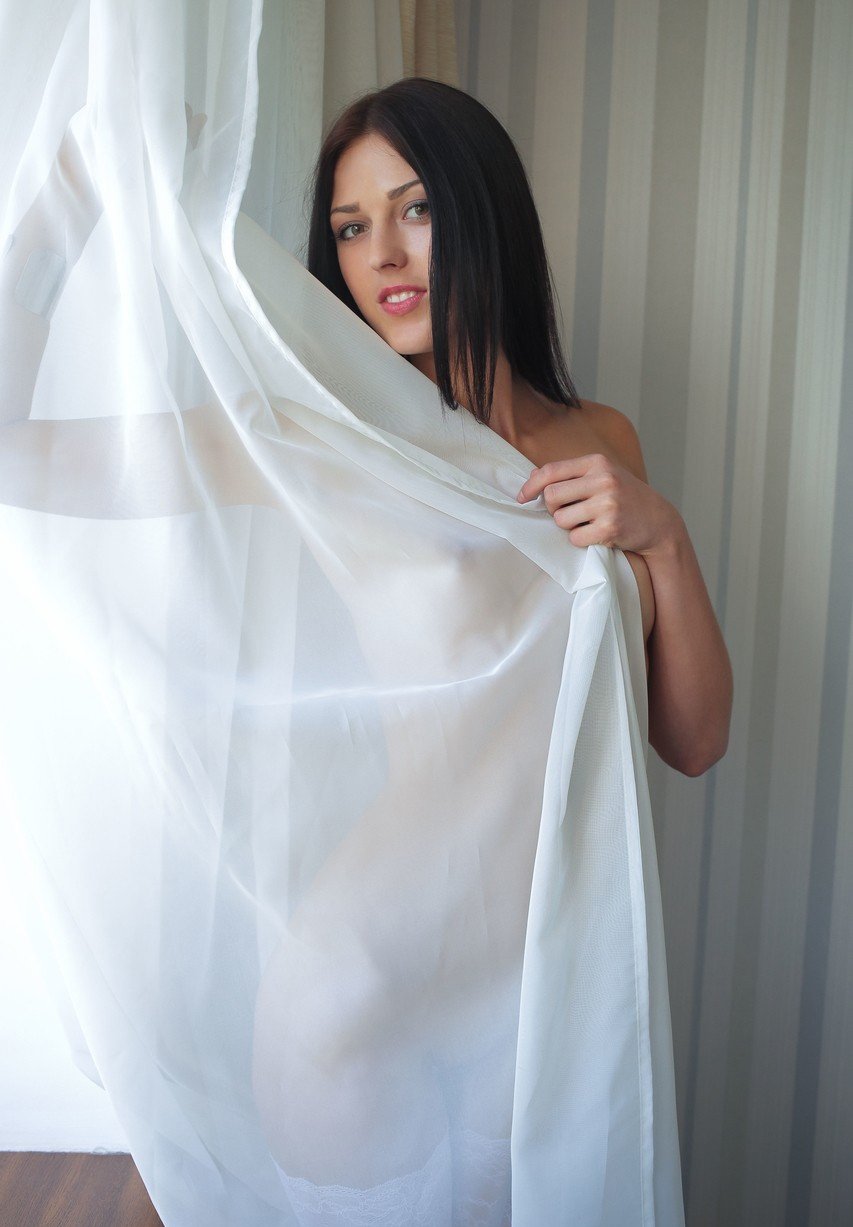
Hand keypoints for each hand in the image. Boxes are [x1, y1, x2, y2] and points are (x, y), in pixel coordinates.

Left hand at [516, 452, 682, 556]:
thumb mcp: (604, 475)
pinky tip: (596, 534)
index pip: (551, 471)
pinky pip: (575, 538)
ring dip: (568, 526)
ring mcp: (607, 504)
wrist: (659, 521)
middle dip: (553, 509)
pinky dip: (580, 540)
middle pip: (551, 497)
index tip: (522, 498)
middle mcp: (603, 480)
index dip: (531, 485)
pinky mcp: (610, 529)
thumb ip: (572, 475)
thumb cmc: (625, 498)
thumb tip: (534, 477)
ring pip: (561, 520)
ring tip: (587, 523)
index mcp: (598, 462)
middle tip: (568, 513)